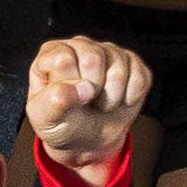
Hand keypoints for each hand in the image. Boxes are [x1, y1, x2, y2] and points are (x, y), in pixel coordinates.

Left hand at [25, 34, 150, 174]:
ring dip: (111, 97)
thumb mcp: (46, 118)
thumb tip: (79, 88)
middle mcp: (81, 46)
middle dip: (92, 91)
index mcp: (53, 52)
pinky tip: (119, 100)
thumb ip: (54, 101)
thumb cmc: (62, 123)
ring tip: (100, 103)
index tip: (67, 100)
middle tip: (86, 102)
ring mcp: (109, 52)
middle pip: (93, 58)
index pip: (63, 60)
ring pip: (119, 69)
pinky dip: (130, 97)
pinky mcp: (133, 63)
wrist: (88, 140)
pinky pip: (140, 77)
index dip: (69, 86)